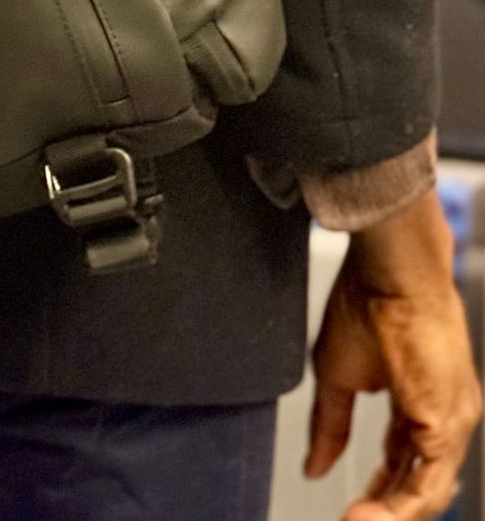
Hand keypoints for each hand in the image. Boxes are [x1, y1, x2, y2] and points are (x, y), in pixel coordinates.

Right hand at [305, 187, 481, 519]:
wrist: (391, 270)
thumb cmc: (367, 302)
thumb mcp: (336, 373)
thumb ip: (329, 425)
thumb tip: (315, 465)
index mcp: (419, 404)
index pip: (404, 463)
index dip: (379, 491)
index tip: (354, 509)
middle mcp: (445, 417)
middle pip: (419, 483)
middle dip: (385, 510)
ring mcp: (453, 421)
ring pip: (428, 491)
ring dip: (390, 515)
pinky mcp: (449, 421)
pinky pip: (430, 482)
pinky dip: (401, 507)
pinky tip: (373, 514)